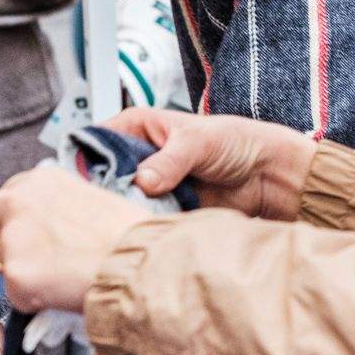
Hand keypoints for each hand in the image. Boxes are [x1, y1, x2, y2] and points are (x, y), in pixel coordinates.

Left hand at [0, 170, 147, 313]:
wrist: (146, 266)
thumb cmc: (132, 240)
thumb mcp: (91, 203)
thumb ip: (58, 210)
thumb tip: (46, 232)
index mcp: (42, 179)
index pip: (6, 192)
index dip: (9, 216)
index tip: (20, 232)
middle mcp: (20, 200)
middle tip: (5, 256)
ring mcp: (14, 237)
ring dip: (24, 273)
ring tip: (65, 280)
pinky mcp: (16, 274)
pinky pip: (15, 295)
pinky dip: (35, 301)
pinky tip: (65, 294)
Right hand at [102, 108, 319, 219]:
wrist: (267, 175)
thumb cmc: (236, 142)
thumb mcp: (199, 142)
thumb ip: (169, 161)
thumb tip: (142, 181)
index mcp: (136, 127)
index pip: (97, 140)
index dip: (87, 159)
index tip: (87, 180)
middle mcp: (136, 155)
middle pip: (102, 174)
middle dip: (104, 189)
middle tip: (107, 205)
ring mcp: (146, 184)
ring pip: (119, 199)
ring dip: (123, 209)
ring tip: (127, 218)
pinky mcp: (159, 207)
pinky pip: (141, 217)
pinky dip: (141, 223)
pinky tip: (142, 227)